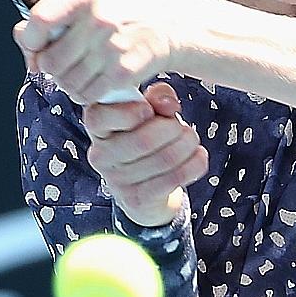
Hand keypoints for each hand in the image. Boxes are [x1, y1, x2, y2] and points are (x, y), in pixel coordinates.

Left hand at [13, 0, 176, 104]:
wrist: (170, 28)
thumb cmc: (122, 18)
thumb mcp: (87, 6)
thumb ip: (49, 18)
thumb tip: (21, 37)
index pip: (39, 21)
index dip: (30, 41)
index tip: (35, 48)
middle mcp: (98, 18)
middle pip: (50, 62)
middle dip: (54, 70)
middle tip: (69, 64)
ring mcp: (112, 46)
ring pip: (66, 83)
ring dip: (71, 85)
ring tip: (86, 73)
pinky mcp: (124, 71)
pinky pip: (88, 95)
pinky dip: (89, 95)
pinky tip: (99, 82)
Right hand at [82, 82, 207, 225]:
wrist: (145, 189)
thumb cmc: (145, 138)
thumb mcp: (148, 111)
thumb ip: (157, 97)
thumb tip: (168, 104)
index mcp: (97, 127)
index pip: (99, 117)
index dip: (129, 111)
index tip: (148, 110)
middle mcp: (100, 155)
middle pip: (143, 140)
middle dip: (174, 129)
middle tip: (182, 128)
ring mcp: (117, 180)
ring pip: (165, 159)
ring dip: (188, 145)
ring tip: (191, 141)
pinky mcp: (137, 199)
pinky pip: (175, 177)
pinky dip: (194, 163)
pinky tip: (198, 156)